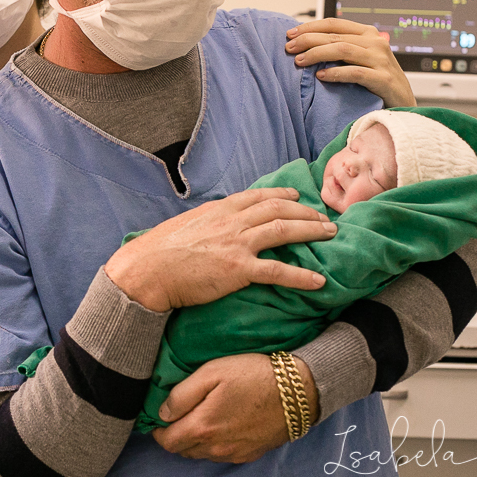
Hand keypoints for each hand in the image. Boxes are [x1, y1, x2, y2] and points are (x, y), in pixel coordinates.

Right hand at [104, 187, 335, 312]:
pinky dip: (301, 276)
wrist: (146, 271)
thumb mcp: (183, 226)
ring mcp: (237, 244)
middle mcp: (231, 221)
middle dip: (306, 211)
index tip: (298, 196)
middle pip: (278, 209)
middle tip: (324, 218)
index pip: (257, 196)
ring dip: (312, 231)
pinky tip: (318, 281)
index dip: (282, 195)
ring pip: (285, 230)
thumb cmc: (157, 252)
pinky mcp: (238, 270)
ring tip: (330, 235)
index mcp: (218, 210)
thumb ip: (205, 223)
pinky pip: (278, 271)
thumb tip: (212, 226)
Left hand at [151, 353, 318, 462]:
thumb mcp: (211, 373)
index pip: (167, 442)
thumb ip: (182, 395)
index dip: (158, 430)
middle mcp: (216, 448)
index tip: (160, 416)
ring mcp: (234, 454)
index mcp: (203, 428)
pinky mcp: (250, 454)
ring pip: (202, 454)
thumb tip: (162, 413)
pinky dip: (214, 444)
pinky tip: (222, 424)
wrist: (298, 391)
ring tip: (201, 417)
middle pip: (183, 451)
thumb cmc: (252, 375)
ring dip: (195, 441)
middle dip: (175, 435)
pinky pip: (222, 455)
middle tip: (179, 414)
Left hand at [286, 18, 415, 106]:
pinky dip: (335, 73)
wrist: (404, 102)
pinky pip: (355, 72)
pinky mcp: (383, 79)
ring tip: (299, 61)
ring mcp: (381, 60)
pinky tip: (320, 76)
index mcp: (368, 33)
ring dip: (317, 54)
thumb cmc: (377, 80)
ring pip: (343, 50)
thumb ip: (341, 47)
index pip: (334, 24)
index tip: (290, 33)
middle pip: (335, 36)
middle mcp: (376, 43)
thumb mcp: (360, 58)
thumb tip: (307, 42)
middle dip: (308, 40)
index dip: (310, 26)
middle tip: (289, 48)